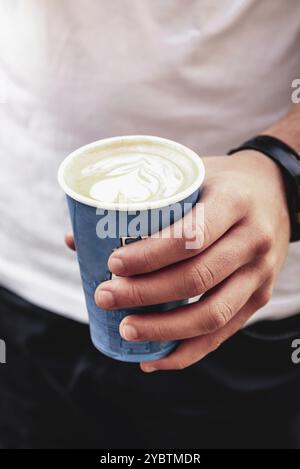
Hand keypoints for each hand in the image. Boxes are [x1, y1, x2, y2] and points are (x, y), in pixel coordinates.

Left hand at [66, 150, 289, 371]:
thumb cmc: (222, 182)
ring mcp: (259, 274)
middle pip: (196, 279)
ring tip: (125, 329)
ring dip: (163, 329)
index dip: (149, 256)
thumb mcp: (190, 176)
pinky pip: (223, 333)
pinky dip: (186, 352)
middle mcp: (253, 240)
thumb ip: (140, 203)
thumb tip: (77, 239)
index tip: (113, 264)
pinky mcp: (258, 298)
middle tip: (106, 296)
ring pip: (211, 314)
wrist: (275, 191)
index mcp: (234, 203)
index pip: (190, 237)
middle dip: (145, 294)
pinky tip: (153, 359)